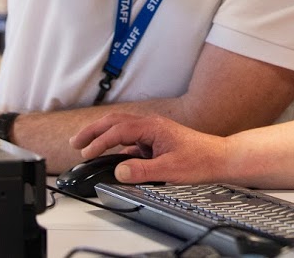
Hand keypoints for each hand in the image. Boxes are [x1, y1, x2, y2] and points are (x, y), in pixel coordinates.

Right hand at [71, 113, 228, 184]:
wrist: (218, 158)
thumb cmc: (200, 159)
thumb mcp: (170, 169)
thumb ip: (143, 170)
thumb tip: (119, 171)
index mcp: (152, 126)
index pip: (119, 130)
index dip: (100, 141)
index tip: (86, 153)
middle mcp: (150, 125)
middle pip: (115, 122)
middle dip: (94, 131)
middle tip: (75, 143)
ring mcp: (152, 132)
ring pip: (121, 128)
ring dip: (102, 136)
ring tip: (85, 147)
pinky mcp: (155, 141)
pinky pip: (130, 140)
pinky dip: (115, 146)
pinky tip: (110, 158)